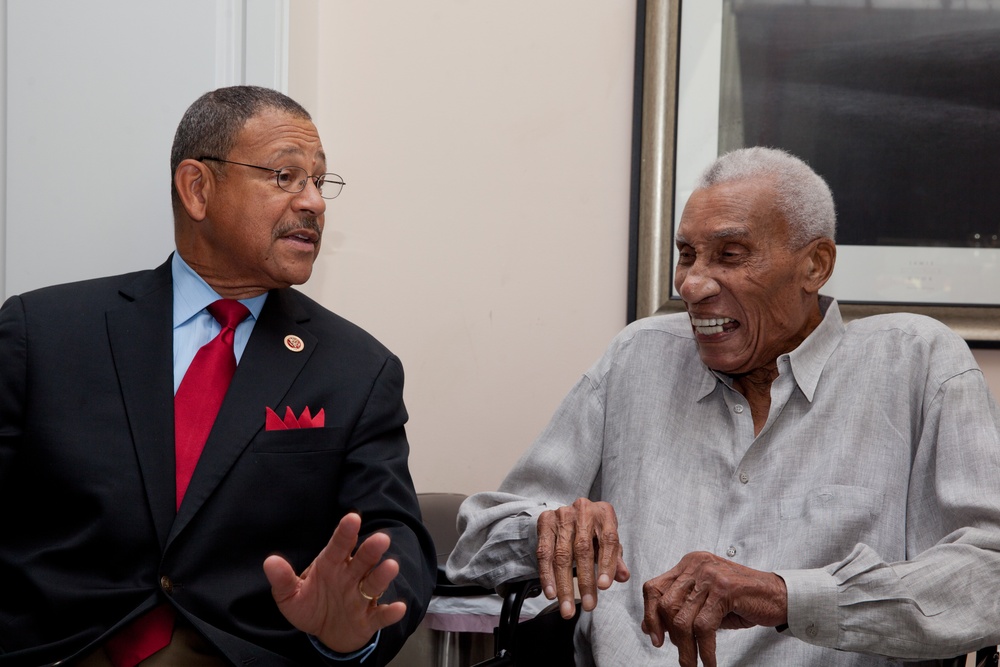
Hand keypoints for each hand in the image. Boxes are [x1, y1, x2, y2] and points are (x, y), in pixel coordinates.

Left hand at [263, 512, 405, 653]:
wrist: (327, 632)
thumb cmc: (311, 606)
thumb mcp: (290, 596)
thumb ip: (282, 579)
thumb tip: (270, 562)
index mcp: (332, 565)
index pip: (339, 546)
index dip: (346, 532)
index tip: (352, 518)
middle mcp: (351, 576)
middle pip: (363, 560)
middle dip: (371, 550)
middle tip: (381, 539)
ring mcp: (362, 597)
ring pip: (374, 583)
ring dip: (383, 575)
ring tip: (390, 566)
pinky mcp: (370, 618)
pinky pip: (381, 615)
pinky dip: (390, 612)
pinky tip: (397, 608)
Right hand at [536, 498, 629, 618]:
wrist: (569, 513)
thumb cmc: (593, 531)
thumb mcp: (608, 541)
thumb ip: (616, 559)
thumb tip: (623, 577)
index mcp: (604, 514)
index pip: (608, 540)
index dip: (606, 564)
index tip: (603, 587)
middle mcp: (583, 511)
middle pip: (583, 549)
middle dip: (585, 581)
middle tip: (588, 606)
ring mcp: (562, 515)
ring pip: (562, 554)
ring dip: (564, 585)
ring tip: (567, 608)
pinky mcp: (545, 522)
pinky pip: (544, 553)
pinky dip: (547, 576)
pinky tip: (551, 593)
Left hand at [641, 551, 786, 666]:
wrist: (780, 595)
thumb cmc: (743, 599)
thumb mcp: (706, 603)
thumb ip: (680, 610)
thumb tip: (650, 627)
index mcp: (689, 564)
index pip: (655, 587)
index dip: (649, 614)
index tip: (653, 637)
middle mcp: (696, 565)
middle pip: (665, 603)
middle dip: (667, 633)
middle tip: (679, 654)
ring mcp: (710, 576)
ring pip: (683, 618)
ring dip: (686, 648)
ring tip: (692, 663)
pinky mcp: (725, 590)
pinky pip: (704, 626)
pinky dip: (705, 650)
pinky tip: (709, 661)